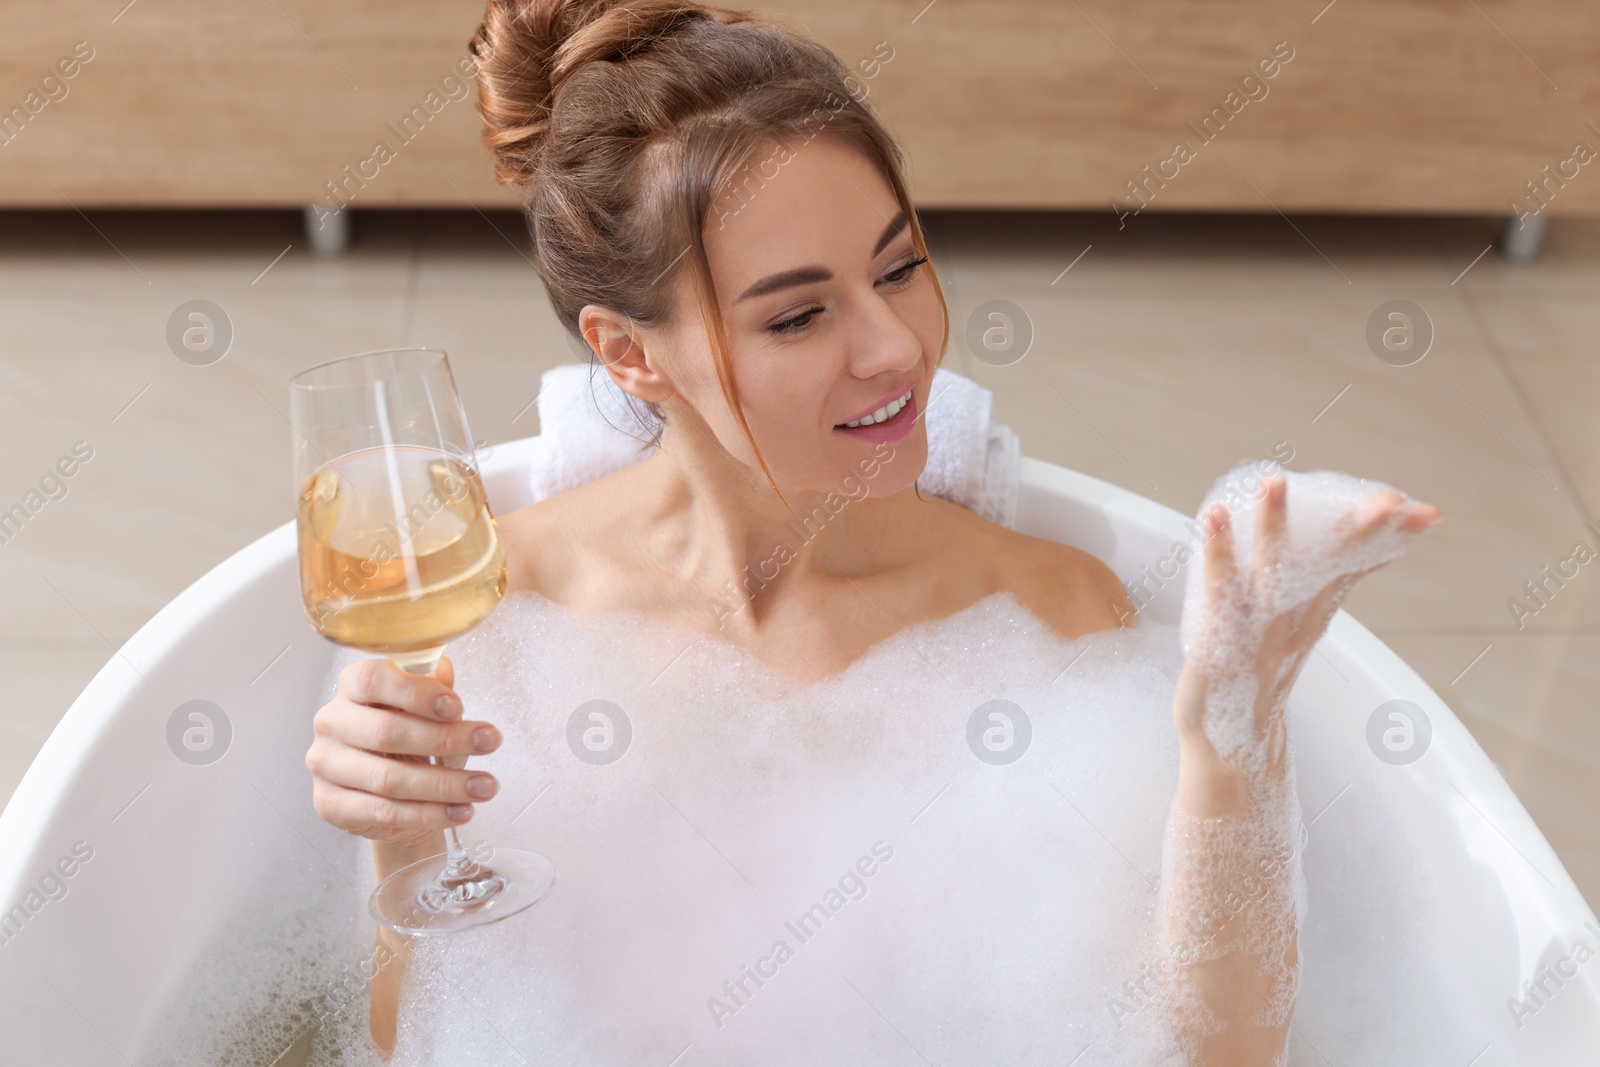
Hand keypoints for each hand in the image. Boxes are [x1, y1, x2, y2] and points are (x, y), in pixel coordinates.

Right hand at [306, 655, 502, 854]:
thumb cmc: (408, 737)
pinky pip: (385, 812)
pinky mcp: (330, 804)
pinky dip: (429, 814)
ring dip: (445, 784)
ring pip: (389, 778)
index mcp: (351, 687)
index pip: (373, 679)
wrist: (391, 790)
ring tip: (484, 786)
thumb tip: (444, 672)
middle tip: (490, 743)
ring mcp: (325, 765)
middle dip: (446, 739)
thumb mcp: (423, 706)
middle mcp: (331, 722)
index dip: (416, 693)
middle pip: (387, 731)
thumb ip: (433, 686)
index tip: (457, 707)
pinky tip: (460, 810)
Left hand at [1173, 473, 1440, 803]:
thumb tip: (1371, 549)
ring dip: (1274, 528)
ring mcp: (1254, 638)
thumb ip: (1330, 586)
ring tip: (1276, 481)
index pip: (1354, 573)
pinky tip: (1216, 518)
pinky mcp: (1216, 648)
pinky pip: (1218, 596)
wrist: (1227, 748)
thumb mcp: (1302, 630)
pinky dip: (1218, 556)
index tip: (1424, 511)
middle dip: (1354, 532)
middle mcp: (1291, 627)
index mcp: (1311, 619)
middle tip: (1387, 497)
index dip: (1386, 542)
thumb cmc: (1260, 675)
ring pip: (1271, 578)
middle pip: (1326, 574)